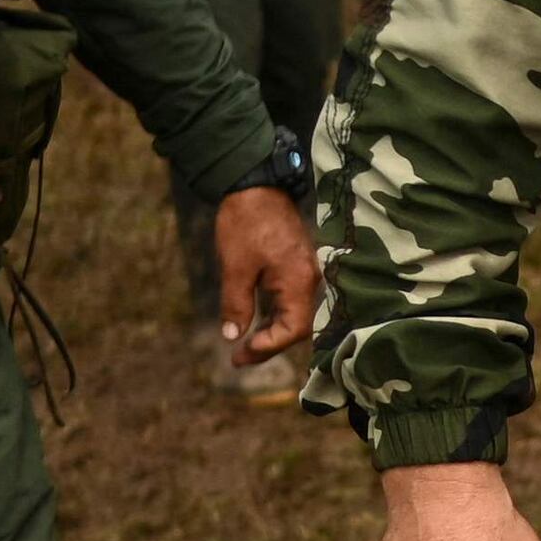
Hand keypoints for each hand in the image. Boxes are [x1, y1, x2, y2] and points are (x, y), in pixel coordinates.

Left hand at [210, 182, 316, 359]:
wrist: (255, 182)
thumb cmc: (245, 222)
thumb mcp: (236, 267)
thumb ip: (237, 304)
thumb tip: (232, 336)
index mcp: (298, 281)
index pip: (292, 329)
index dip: (268, 347)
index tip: (241, 352)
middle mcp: (308, 279)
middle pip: (296, 325)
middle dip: (268, 345)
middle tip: (237, 358)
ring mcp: (304, 270)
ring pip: (293, 313)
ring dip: (270, 331)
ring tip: (244, 344)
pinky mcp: (295, 263)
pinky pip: (290, 298)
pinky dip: (273, 313)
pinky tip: (255, 319)